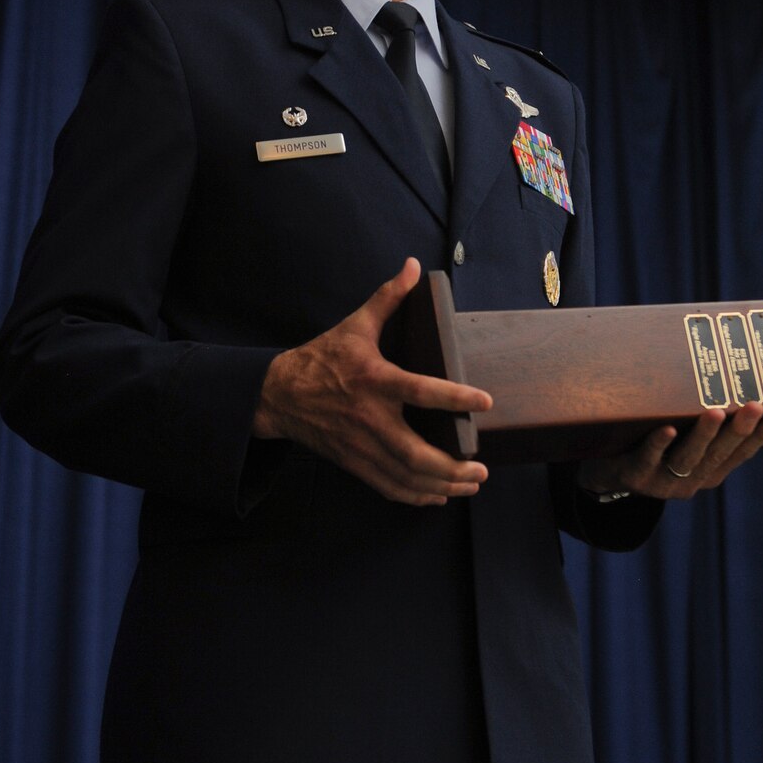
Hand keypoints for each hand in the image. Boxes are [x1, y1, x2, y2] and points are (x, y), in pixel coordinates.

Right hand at [253, 257, 492, 506]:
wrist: (278, 395)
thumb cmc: (321, 358)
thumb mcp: (354, 326)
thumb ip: (387, 299)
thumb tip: (413, 267)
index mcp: (374, 380)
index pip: (419, 390)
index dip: (453, 398)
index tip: (484, 402)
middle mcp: (369, 418)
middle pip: (415, 453)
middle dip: (453, 467)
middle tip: (481, 469)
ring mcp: (360, 445)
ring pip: (405, 476)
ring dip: (442, 486)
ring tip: (470, 484)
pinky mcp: (353, 462)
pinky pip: (388, 487)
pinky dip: (415, 496)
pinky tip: (438, 495)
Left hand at [577, 402, 762, 500]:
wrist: (605, 474)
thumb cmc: (651, 446)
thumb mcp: (681, 438)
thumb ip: (703, 421)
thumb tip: (731, 376)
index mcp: (709, 472)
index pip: (741, 453)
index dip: (761, 436)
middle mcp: (691, 481)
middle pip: (719, 454)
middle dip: (739, 429)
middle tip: (756, 405)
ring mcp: (663, 482)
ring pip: (688, 457)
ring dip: (704, 435)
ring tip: (717, 412)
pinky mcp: (634, 477)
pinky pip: (647, 458)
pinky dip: (658, 444)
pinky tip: (667, 428)